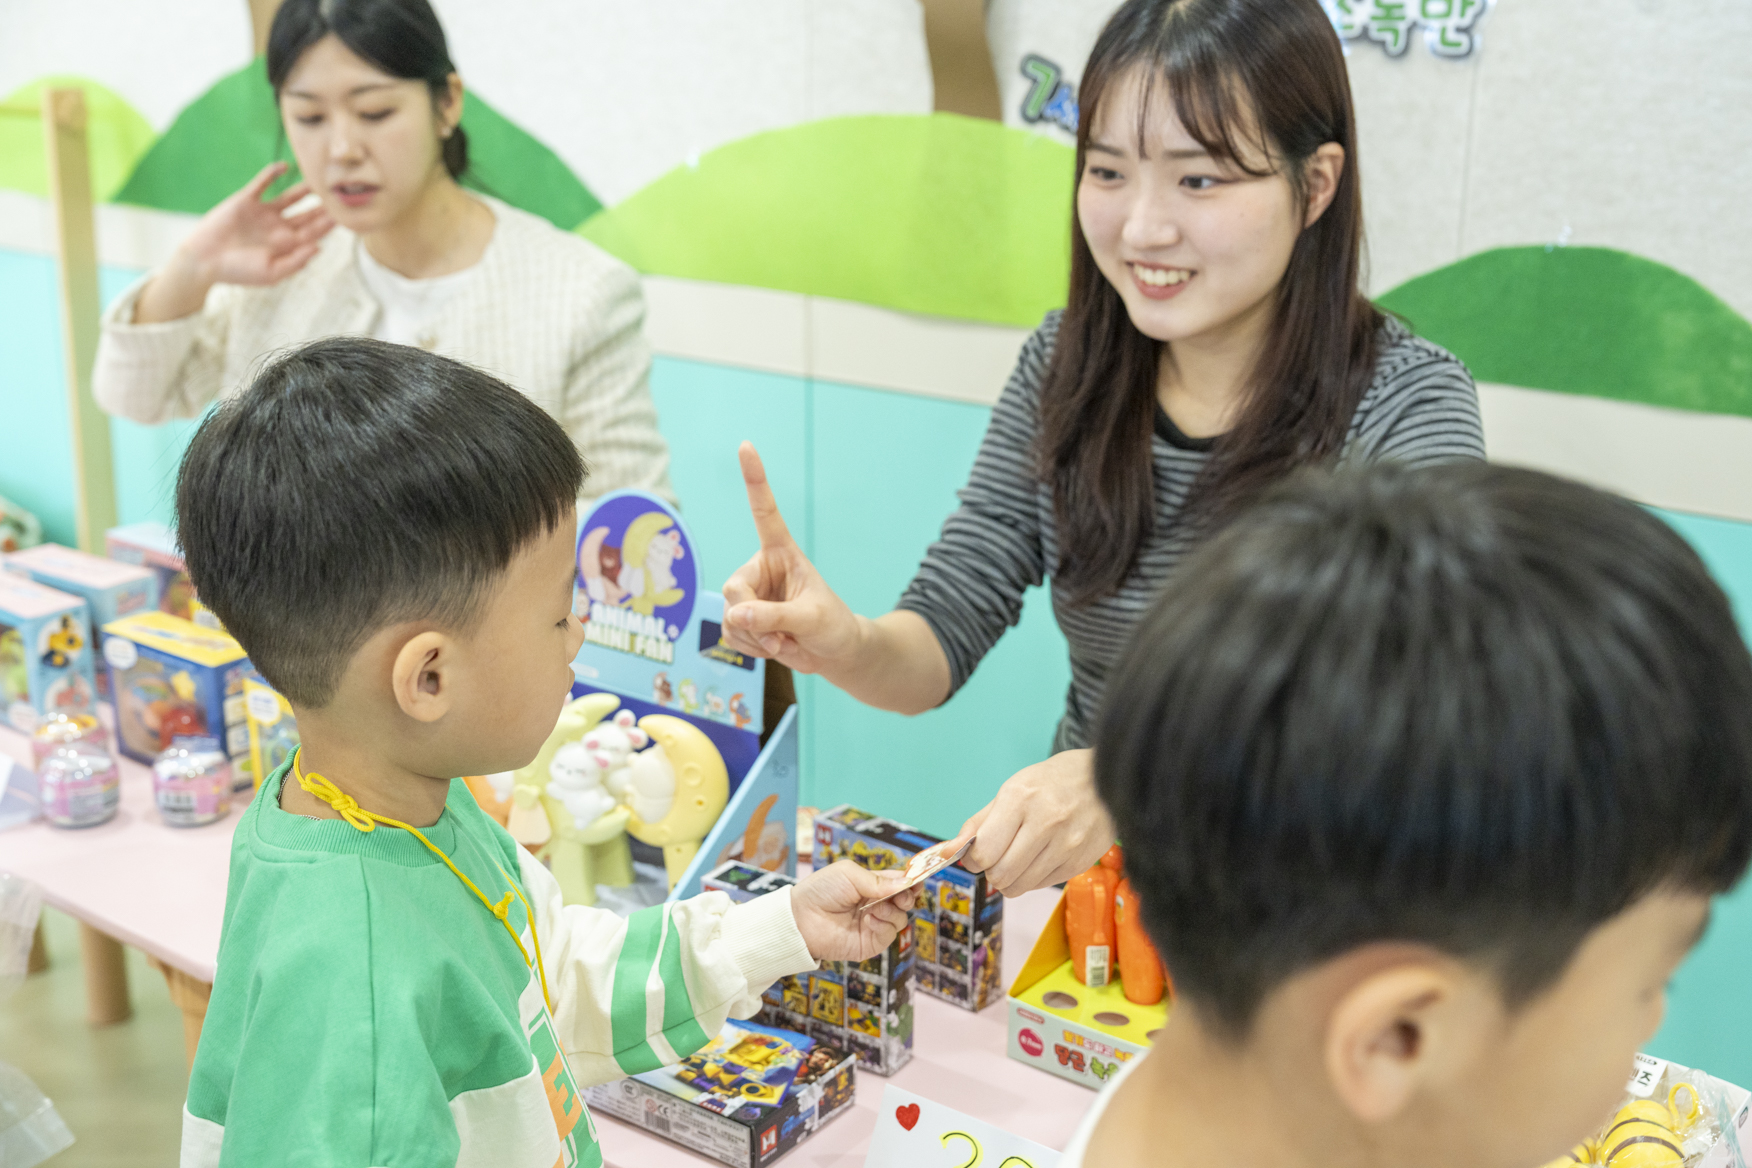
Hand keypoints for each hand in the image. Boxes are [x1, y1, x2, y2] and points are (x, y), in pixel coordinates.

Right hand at [178, 162, 334, 286]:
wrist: (204, 260)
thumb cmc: (238, 272)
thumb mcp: (271, 273)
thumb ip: (296, 261)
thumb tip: (319, 248)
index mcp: (287, 245)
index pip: (314, 232)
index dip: (329, 224)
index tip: (345, 215)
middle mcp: (279, 227)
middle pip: (308, 214)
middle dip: (324, 206)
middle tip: (341, 194)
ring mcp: (263, 212)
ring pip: (290, 197)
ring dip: (305, 189)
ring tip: (320, 178)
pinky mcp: (246, 200)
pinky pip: (262, 183)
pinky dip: (272, 174)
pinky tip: (285, 166)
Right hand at [721, 443, 862, 675]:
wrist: (834, 652)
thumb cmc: (831, 626)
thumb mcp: (811, 619)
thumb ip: (774, 616)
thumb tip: (736, 614)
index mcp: (782, 552)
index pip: (764, 511)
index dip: (755, 480)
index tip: (746, 445)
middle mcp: (760, 569)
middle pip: (734, 589)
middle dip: (752, 618)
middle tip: (779, 636)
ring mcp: (749, 595)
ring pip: (729, 617)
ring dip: (754, 639)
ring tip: (783, 641)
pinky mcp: (742, 619)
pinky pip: (729, 635)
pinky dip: (749, 649)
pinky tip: (772, 647)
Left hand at [790, 861, 917, 961]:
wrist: (801, 919)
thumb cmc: (820, 891)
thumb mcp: (849, 874)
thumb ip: (879, 880)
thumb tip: (907, 882)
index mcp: (871, 885)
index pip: (899, 882)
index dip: (911, 881)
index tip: (917, 879)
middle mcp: (876, 904)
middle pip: (906, 900)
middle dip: (907, 896)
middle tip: (899, 895)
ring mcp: (875, 924)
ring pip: (901, 918)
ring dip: (892, 911)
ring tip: (873, 909)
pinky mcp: (871, 943)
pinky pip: (890, 934)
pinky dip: (884, 925)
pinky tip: (869, 920)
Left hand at [958, 749, 1114, 894]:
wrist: (1106, 778)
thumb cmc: (1053, 782)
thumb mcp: (1012, 790)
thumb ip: (979, 823)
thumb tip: (947, 851)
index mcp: (1021, 799)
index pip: (984, 852)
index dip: (972, 859)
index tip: (976, 854)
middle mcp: (1046, 823)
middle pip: (1000, 875)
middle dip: (990, 871)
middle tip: (997, 856)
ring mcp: (1067, 845)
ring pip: (1019, 887)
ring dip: (1010, 878)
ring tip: (1019, 856)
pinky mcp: (1080, 862)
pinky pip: (1041, 886)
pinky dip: (1032, 878)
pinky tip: (1040, 857)